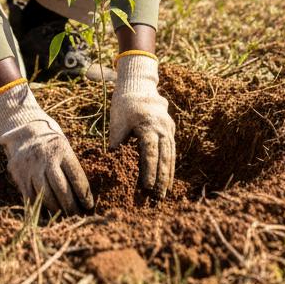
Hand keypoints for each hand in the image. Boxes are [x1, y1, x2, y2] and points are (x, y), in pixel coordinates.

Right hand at [0, 82, 92, 214]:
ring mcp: (31, 167)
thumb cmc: (52, 144)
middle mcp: (46, 158)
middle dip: (71, 206)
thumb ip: (72, 167)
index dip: (84, 195)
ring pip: (46, 196)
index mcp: (61, 149)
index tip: (89, 206)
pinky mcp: (20, 176)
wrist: (25, 132)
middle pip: (61, 189)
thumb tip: (85, 196)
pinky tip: (49, 215)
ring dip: (57, 210)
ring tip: (65, 217)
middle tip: (78, 216)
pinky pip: (31, 198)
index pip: (76, 177)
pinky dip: (40, 209)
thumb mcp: (64, 147)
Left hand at [109, 54, 174, 197]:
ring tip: (165, 193)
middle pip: (164, 156)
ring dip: (168, 174)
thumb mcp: (117, 124)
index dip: (149, 171)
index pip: (149, 153)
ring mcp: (168, 127)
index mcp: (146, 125)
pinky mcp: (171, 128)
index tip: (146, 188)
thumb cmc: (123, 106)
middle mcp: (161, 127)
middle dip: (162, 178)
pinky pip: (172, 150)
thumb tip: (112, 167)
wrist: (138, 85)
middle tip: (159, 198)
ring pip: (170, 154)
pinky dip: (170, 164)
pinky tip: (168, 178)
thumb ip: (118, 145)